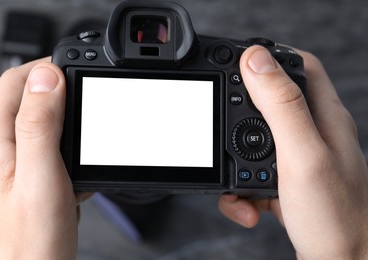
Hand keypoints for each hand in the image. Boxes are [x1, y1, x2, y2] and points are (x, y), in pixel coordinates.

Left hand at [0, 58, 86, 258]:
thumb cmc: (28, 241)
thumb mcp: (40, 177)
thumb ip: (40, 124)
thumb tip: (47, 77)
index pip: (20, 80)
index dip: (50, 68)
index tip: (80, 70)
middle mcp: (2, 146)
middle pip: (33, 97)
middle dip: (65, 92)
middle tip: (91, 100)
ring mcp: (19, 161)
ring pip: (48, 122)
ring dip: (72, 123)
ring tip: (91, 137)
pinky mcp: (34, 176)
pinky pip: (56, 148)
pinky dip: (74, 150)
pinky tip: (84, 170)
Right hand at [218, 46, 367, 258]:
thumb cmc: (336, 218)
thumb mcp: (303, 155)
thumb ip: (281, 106)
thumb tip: (256, 59)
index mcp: (324, 117)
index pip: (301, 66)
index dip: (270, 57)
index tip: (240, 64)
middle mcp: (314, 135)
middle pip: (272, 102)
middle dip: (241, 112)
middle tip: (224, 125)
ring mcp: (300, 160)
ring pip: (256, 142)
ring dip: (235, 162)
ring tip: (238, 186)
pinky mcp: (287, 184)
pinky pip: (254, 175)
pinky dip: (241, 191)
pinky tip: (247, 207)